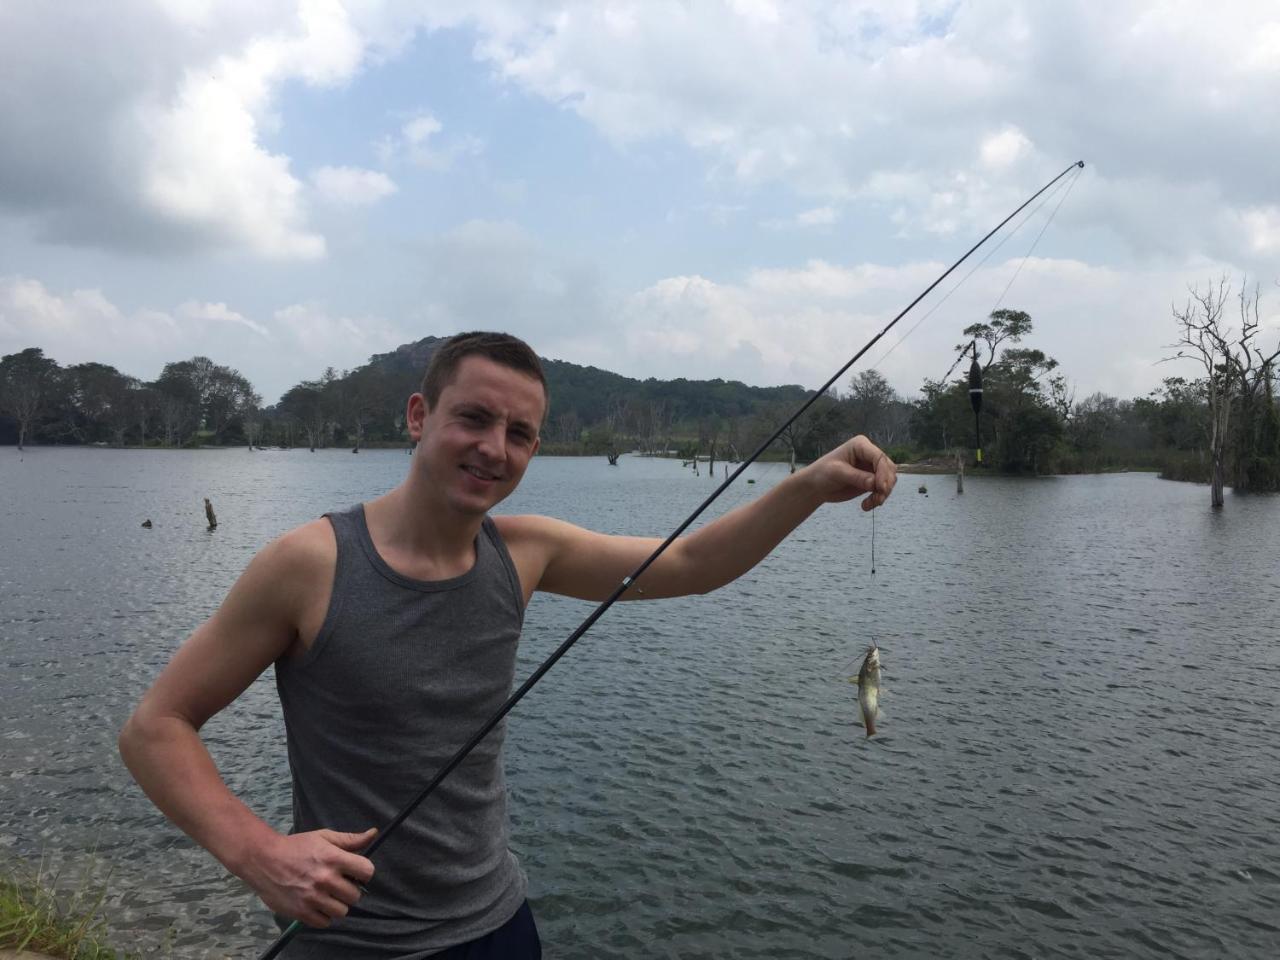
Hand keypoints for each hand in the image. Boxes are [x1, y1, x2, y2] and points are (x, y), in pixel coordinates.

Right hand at [242, 827, 376, 927]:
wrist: (263, 859)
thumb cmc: (296, 847)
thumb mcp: (324, 837)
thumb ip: (350, 839)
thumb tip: (373, 834)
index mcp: (333, 858)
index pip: (367, 871)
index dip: (364, 872)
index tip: (356, 872)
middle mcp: (325, 879)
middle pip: (355, 895)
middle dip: (349, 890)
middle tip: (338, 884)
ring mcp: (313, 898)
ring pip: (342, 911)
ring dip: (337, 904)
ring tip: (327, 895)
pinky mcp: (301, 912)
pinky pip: (325, 922)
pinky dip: (323, 916)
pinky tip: (317, 904)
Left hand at [808, 435, 896, 509]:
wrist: (816, 486)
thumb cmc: (823, 473)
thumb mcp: (838, 473)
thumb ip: (857, 477)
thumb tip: (875, 483)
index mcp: (861, 445)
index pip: (879, 457)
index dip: (883, 472)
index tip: (880, 488)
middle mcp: (869, 454)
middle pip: (889, 468)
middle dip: (885, 485)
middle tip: (877, 499)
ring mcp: (872, 468)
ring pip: (889, 480)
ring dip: (883, 494)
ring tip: (870, 504)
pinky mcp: (872, 481)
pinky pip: (882, 490)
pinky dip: (878, 499)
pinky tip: (866, 506)